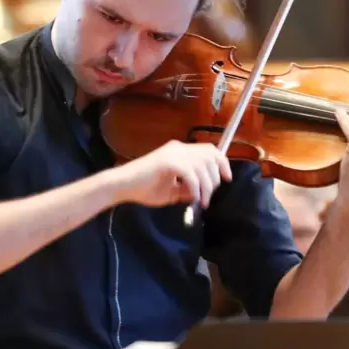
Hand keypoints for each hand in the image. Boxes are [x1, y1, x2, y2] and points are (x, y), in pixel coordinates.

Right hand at [114, 140, 232, 207]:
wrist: (122, 186)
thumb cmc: (143, 188)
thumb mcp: (172, 190)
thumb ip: (188, 189)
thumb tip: (203, 193)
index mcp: (180, 151)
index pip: (209, 149)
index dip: (222, 162)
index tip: (227, 178)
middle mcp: (179, 148)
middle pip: (210, 156)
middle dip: (215, 178)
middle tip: (208, 196)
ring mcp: (173, 153)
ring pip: (203, 166)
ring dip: (206, 186)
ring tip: (201, 201)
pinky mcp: (168, 162)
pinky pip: (191, 174)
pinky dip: (196, 187)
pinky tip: (193, 198)